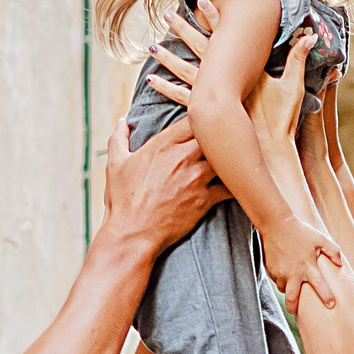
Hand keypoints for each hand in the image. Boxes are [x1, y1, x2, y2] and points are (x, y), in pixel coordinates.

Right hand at [99, 114, 224, 256]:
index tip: (204, 124)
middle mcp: (182, 158)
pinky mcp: (205, 200)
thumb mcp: (115, 165)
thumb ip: (118, 138)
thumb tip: (121, 121)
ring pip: (225, 158)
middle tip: (226, 138)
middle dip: (220, 135)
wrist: (133, 234)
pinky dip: (236, 184)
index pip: (194, 118)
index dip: (203, 118)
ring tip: (235, 158)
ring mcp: (196, 178)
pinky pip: (230, 187)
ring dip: (229, 158)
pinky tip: (239, 183)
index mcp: (163, 144)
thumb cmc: (123, 200)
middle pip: (214, 134)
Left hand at [144, 1, 309, 165]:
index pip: (225, 37)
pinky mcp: (204, 114)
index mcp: (242, 70)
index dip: (214, 17)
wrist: (269, 152)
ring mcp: (212, 97)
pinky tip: (152, 80)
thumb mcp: (294, 88)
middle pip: (198, 49)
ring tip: (153, 46)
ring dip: (168, 57)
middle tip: (167, 15)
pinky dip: (166, 88)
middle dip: (182, 30)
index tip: (201, 0)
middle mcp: (223, 80)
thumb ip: (299, 59)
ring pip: (184, 71)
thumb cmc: (282, 122)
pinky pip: (180, 98)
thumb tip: (312, 35)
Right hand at [265, 217, 341, 312]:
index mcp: (308, 266)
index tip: (331, 305)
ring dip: (288, 290)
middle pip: (292, 298)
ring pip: (283, 289)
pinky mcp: (271, 270)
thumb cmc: (301, 232)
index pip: (319, 286)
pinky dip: (281, 279)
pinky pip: (276, 280)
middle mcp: (294, 273)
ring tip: (292, 286)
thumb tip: (340, 264)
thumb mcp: (321, 238)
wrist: (277, 224)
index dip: (326, 296)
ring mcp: (280, 272)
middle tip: (295, 313)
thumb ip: (333, 251)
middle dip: (294, 308)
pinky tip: (284, 272)